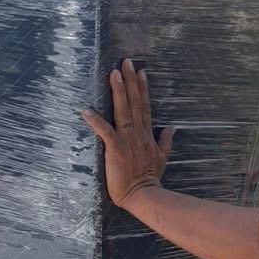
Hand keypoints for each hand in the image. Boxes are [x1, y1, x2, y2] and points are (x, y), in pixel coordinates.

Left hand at [82, 60, 175, 209]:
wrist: (144, 196)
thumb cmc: (150, 179)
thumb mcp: (162, 158)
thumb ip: (166, 141)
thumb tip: (172, 128)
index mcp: (147, 134)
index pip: (144, 106)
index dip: (142, 88)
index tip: (140, 72)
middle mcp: (138, 133)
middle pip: (134, 102)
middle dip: (130, 81)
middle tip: (125, 62)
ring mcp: (127, 140)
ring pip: (123, 111)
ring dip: (118, 92)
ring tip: (113, 74)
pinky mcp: (116, 150)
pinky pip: (105, 132)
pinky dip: (95, 121)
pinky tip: (85, 110)